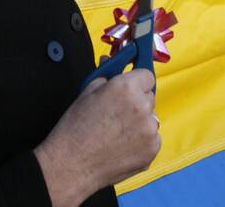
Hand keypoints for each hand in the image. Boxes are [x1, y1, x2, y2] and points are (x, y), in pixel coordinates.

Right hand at [35, 69, 159, 206]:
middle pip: (149, 97)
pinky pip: (152, 139)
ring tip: (117, 133)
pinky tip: (122, 146)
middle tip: (118, 113)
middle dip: (137, 102)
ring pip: (151, 119)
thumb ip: (107, 75)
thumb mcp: (87, 91)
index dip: (136, 81)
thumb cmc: (75, 128)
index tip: (130, 88)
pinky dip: (142, 141)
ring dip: (140, 122)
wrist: (72, 164)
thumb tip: (113, 60)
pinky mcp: (152, 150)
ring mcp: (150, 130)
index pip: (147, 75)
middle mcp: (143, 106)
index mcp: (127, 88)